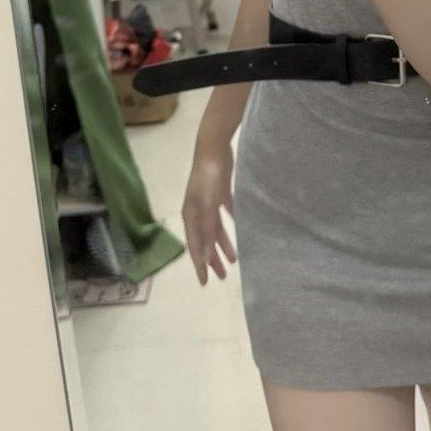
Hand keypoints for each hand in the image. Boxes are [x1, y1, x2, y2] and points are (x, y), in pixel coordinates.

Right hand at [182, 141, 236, 285]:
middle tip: (222, 276)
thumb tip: (205, 257)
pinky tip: (239, 227)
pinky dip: (231, 222)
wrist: (213, 147)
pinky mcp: (220, 191)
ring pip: (216, 229)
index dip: (200, 264)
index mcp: (191, 215)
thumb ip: (206, 230)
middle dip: (212, 258)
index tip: (205, 282)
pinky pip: (225, 213)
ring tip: (234, 259)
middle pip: (205, 240)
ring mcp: (209, 201)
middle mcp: (198, 210)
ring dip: (223, 243)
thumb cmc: (208, 177)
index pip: (196, 246)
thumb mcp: (206, 206)